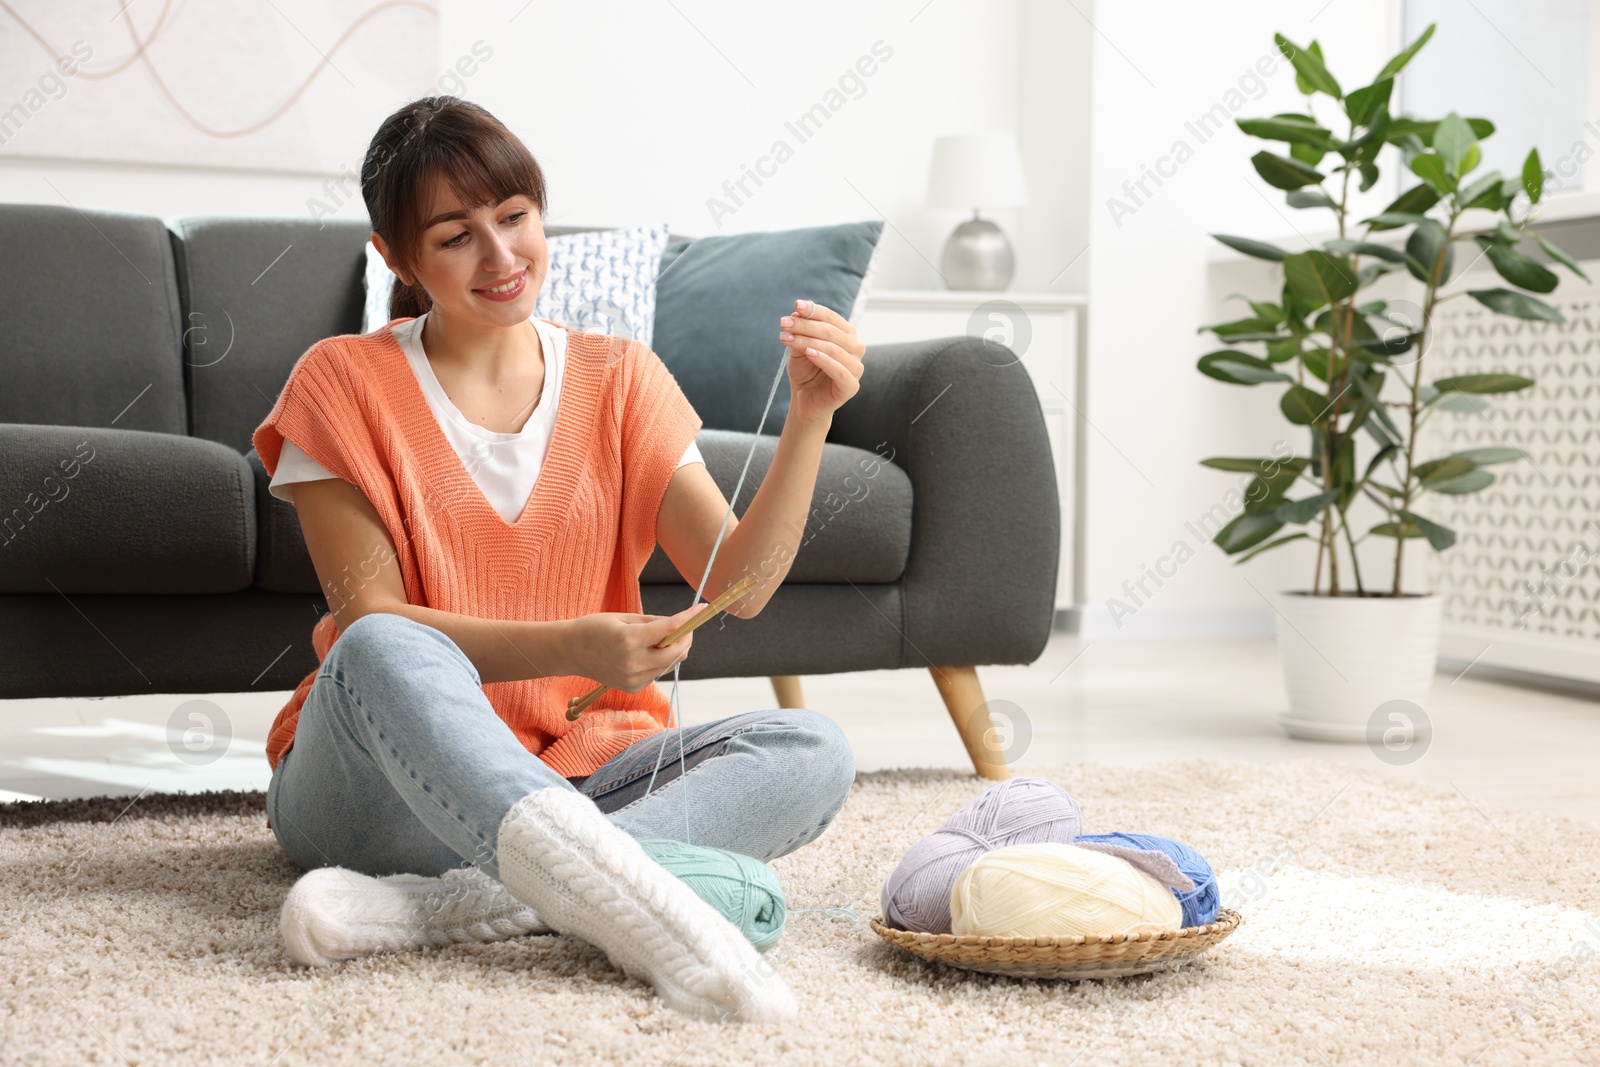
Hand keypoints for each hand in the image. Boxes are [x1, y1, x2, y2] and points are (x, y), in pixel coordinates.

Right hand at [560, 601, 704, 693]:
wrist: (570, 652)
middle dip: (686, 638)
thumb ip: (653, 622)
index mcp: (628, 640)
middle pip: (675, 651)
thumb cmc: (594, 628)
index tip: (700, 609)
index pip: (668, 629)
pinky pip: (658, 672)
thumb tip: (677, 626)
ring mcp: (633, 678)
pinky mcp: (633, 687)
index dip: (687, 619)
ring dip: (675, 649)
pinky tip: (650, 651)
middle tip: (687, 626)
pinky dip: (661, 660)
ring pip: (669, 663)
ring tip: (666, 637)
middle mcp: (632, 662)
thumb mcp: (624, 617)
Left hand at [780, 299, 864, 423]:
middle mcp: (856, 348)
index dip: (814, 310)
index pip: (832, 318)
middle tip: (784, 323)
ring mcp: (856, 368)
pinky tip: (808, 353)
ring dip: (808, 341)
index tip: (796, 305)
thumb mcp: (800, 347)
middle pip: (831, 332)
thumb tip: (799, 311)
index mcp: (847, 335)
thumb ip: (802, 331)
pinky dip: (823, 359)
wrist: (805, 400)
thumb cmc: (805, 371)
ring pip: (834, 349)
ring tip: (787, 338)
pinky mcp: (851, 386)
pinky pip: (839, 370)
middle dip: (806, 325)